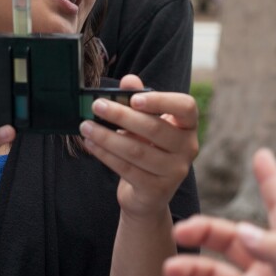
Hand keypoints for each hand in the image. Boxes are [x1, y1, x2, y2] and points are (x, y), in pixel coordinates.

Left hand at [79, 75, 198, 219]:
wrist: (148, 195)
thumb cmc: (147, 148)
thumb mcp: (145, 123)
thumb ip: (139, 99)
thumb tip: (129, 80)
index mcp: (188, 126)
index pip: (186, 107)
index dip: (161, 101)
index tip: (134, 98)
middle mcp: (188, 148)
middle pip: (154, 128)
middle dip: (121, 115)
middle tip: (96, 105)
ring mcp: (175, 171)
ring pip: (137, 150)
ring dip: (107, 136)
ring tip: (86, 126)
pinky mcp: (157, 190)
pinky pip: (127, 169)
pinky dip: (105, 154)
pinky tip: (90, 144)